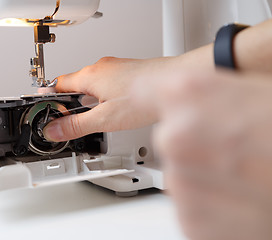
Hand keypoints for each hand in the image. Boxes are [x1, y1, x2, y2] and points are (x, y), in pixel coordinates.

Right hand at [43, 56, 175, 141]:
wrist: (175, 84)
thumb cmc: (146, 96)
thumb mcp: (105, 119)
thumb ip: (77, 125)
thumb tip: (54, 130)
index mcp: (89, 76)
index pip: (57, 85)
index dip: (48, 100)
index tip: (44, 111)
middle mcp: (100, 67)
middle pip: (73, 84)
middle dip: (68, 103)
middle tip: (67, 121)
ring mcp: (114, 68)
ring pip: (90, 84)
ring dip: (86, 100)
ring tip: (91, 118)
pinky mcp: (126, 72)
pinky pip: (105, 83)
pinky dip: (101, 96)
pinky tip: (111, 108)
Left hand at [135, 70, 271, 239]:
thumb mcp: (257, 92)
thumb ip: (212, 94)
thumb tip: (188, 100)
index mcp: (189, 92)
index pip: (146, 90)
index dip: (157, 98)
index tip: (164, 105)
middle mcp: (176, 135)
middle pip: (168, 137)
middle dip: (194, 142)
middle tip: (235, 149)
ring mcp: (181, 180)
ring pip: (180, 173)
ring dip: (205, 176)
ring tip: (247, 177)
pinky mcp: (191, 221)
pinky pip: (191, 205)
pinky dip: (212, 205)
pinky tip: (244, 200)